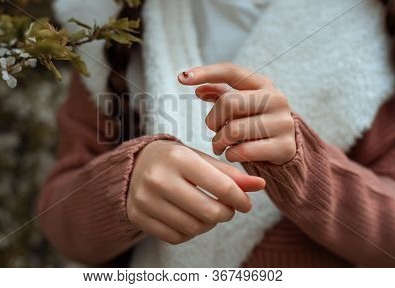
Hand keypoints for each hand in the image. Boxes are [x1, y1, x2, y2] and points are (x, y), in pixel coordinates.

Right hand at [127, 139, 265, 244]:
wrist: (134, 164)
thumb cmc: (174, 160)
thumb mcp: (200, 159)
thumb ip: (229, 173)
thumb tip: (259, 186)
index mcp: (178, 158)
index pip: (222, 187)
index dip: (241, 199)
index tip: (245, 203)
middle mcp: (159, 178)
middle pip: (209, 212)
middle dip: (226, 214)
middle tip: (227, 209)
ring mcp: (145, 200)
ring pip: (194, 228)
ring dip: (209, 224)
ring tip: (207, 211)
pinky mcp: (138, 216)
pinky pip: (176, 237)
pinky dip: (190, 232)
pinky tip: (189, 218)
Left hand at [179, 62, 295, 164]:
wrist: (287, 147)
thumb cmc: (256, 121)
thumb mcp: (242, 105)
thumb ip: (220, 94)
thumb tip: (197, 89)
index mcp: (262, 84)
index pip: (230, 71)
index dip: (205, 72)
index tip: (181, 78)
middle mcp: (276, 99)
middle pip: (228, 103)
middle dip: (213, 119)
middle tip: (212, 130)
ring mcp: (282, 122)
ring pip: (233, 130)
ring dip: (219, 141)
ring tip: (219, 145)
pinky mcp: (284, 146)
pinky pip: (244, 151)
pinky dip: (231, 155)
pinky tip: (232, 154)